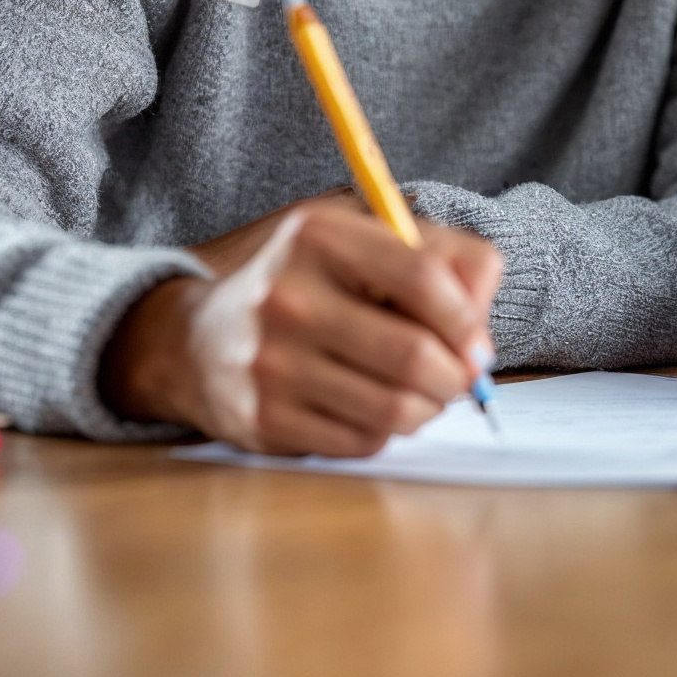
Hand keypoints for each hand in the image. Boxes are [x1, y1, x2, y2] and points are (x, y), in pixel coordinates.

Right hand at [101, 199, 501, 456]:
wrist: (195, 341)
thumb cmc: (308, 284)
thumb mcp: (367, 240)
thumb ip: (445, 256)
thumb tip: (481, 326)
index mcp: (318, 236)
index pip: (423, 277)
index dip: (468, 319)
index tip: (479, 344)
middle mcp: (288, 297)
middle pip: (414, 354)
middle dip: (456, 376)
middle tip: (460, 378)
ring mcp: (270, 362)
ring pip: (394, 407)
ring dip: (428, 408)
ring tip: (423, 393)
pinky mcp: (263, 420)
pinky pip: (362, 440)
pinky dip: (386, 431)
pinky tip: (374, 408)